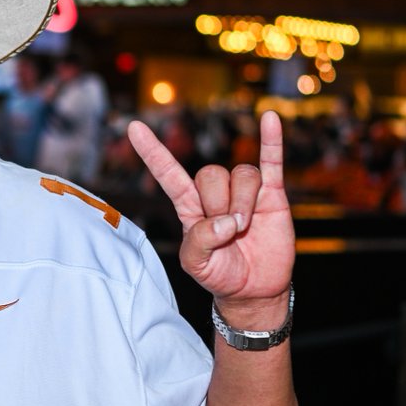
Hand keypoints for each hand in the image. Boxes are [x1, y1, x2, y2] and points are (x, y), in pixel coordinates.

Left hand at [127, 110, 294, 322]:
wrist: (254, 287)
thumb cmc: (219, 273)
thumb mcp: (196, 264)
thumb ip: (200, 241)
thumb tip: (226, 220)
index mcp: (189, 207)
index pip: (168, 174)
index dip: (153, 152)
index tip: (134, 127)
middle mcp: (214, 193)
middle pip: (210, 174)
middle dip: (219, 204)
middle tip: (228, 232)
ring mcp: (243, 191)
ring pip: (241, 174)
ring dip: (243, 201)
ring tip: (245, 227)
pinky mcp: (271, 194)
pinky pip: (271, 161)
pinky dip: (271, 140)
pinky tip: (270, 119)